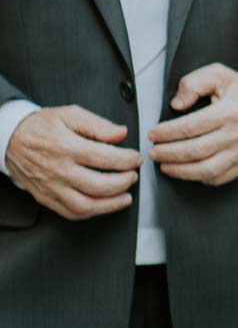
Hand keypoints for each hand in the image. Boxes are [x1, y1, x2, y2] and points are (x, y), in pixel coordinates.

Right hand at [7, 106, 140, 220]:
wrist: (11, 139)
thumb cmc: (42, 126)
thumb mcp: (70, 114)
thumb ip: (98, 125)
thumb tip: (121, 133)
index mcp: (66, 146)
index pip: (104, 158)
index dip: (126, 160)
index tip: (136, 159)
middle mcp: (59, 170)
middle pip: (97, 185)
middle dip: (122, 183)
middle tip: (133, 176)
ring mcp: (51, 187)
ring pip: (84, 205)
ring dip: (110, 205)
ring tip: (125, 197)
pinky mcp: (46, 198)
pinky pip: (70, 213)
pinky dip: (91, 213)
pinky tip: (103, 205)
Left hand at [149, 64, 237, 185]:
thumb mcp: (219, 75)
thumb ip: (194, 83)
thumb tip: (177, 103)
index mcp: (229, 111)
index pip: (191, 126)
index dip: (168, 133)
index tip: (154, 134)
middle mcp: (236, 134)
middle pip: (195, 151)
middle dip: (168, 154)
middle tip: (153, 152)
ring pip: (205, 169)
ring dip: (180, 171)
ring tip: (165, 165)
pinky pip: (218, 178)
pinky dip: (199, 178)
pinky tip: (187, 171)